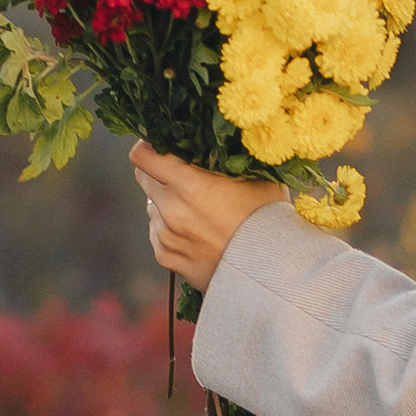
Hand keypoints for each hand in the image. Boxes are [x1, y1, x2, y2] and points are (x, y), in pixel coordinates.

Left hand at [131, 143, 284, 287]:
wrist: (271, 272)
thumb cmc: (268, 221)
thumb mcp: (258, 179)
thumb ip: (230, 160)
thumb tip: (218, 142)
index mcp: (190, 186)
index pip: (144, 157)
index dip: (149, 146)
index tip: (159, 144)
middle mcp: (172, 210)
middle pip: (144, 178)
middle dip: (158, 173)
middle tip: (182, 176)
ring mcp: (166, 236)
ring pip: (152, 207)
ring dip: (166, 203)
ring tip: (197, 210)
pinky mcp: (167, 258)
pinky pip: (157, 234)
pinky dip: (169, 229)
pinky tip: (195, 233)